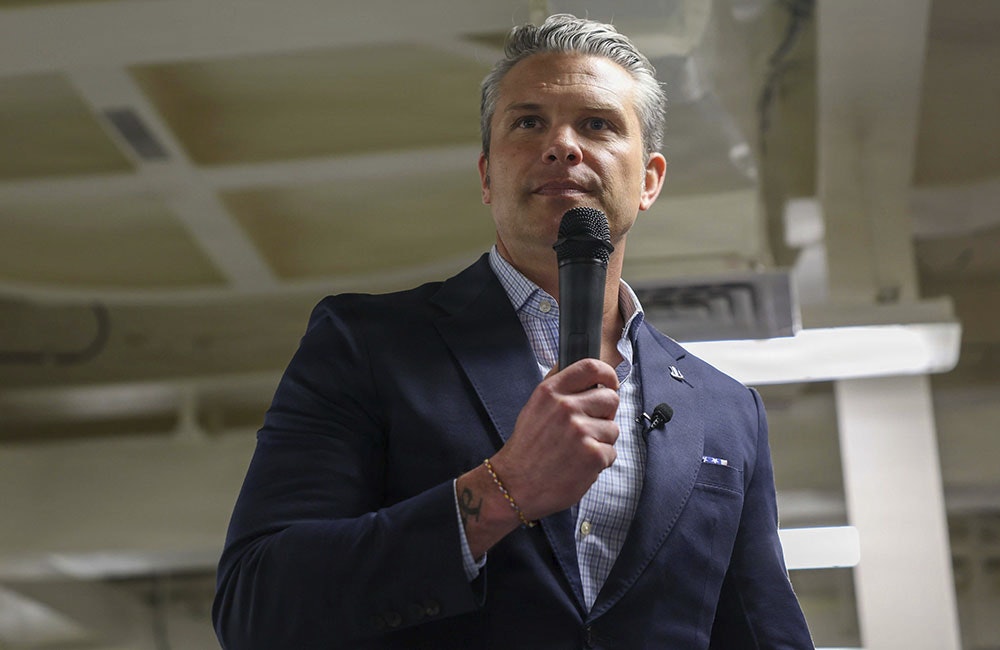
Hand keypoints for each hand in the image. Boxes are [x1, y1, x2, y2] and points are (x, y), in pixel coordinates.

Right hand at [455, 358, 618, 556]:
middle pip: (610, 398)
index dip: (607, 375)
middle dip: (605, 414)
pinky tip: (579, 465)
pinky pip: (611, 452)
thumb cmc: (526, 448)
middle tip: (589, 428)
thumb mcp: (534, 408)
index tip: (609, 384)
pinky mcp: (593, 455)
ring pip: (613, 429)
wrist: (514, 485)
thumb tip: (581, 371)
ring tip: (577, 451)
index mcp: (550, 392)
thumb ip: (558, 388)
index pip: (590, 367)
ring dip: (601, 441)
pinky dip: (600, 462)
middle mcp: (565, 408)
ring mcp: (581, 431)